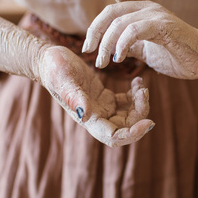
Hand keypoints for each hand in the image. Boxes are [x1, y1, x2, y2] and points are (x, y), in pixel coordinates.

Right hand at [36, 45, 153, 146]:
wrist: (48, 60)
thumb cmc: (53, 68)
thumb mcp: (63, 78)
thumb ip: (73, 96)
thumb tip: (86, 115)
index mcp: (88, 118)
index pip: (114, 137)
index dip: (132, 134)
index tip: (148, 122)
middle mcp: (96, 117)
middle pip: (126, 128)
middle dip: (140, 114)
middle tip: (144, 91)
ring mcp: (101, 108)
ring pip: (129, 117)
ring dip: (140, 104)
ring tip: (141, 85)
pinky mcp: (105, 98)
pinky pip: (126, 104)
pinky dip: (136, 95)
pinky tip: (137, 81)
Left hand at [80, 0, 197, 79]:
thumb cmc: (178, 54)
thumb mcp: (147, 49)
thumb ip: (130, 45)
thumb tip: (112, 47)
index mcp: (144, 10)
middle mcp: (148, 8)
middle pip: (111, 11)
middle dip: (95, 31)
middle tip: (88, 50)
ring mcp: (156, 15)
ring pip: (119, 22)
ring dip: (106, 44)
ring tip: (102, 63)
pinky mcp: (164, 26)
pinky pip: (135, 31)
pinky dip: (122, 44)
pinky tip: (118, 58)